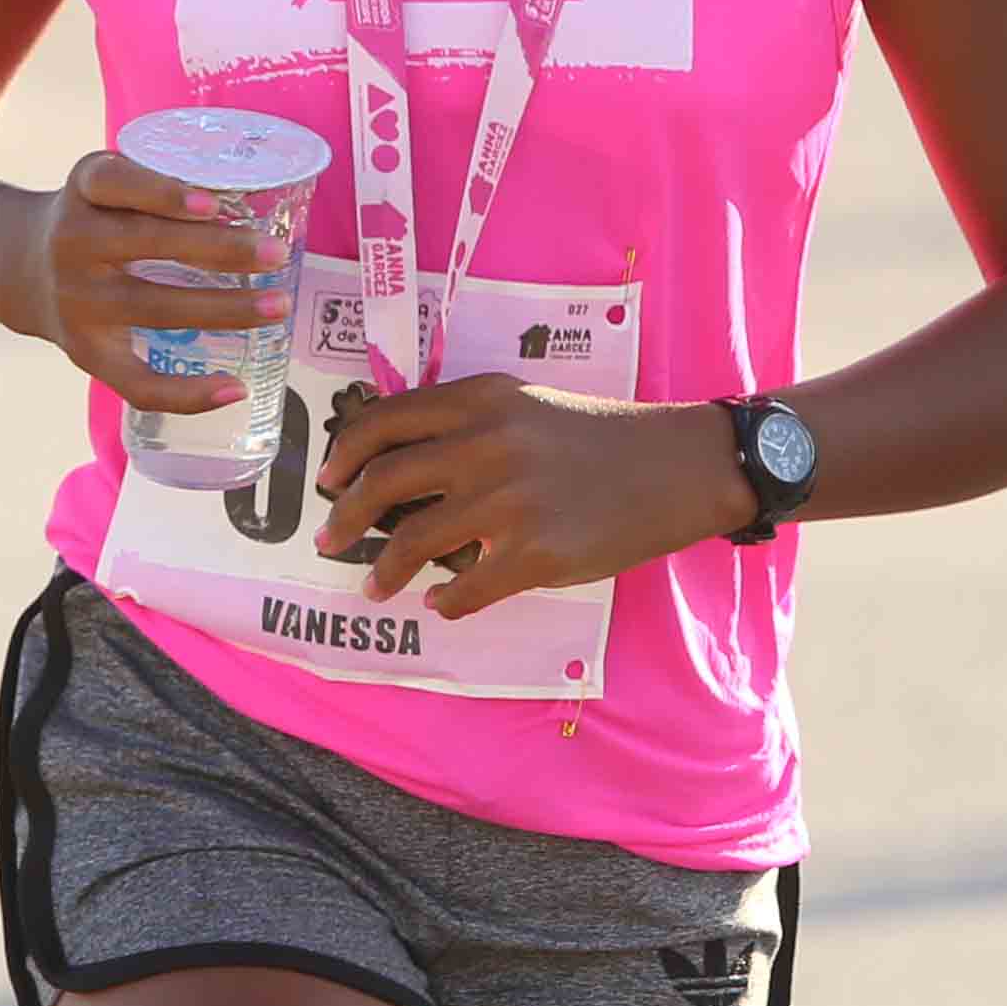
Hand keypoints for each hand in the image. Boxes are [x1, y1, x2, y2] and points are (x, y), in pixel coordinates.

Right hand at [4, 151, 296, 417]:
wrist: (21, 268)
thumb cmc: (96, 218)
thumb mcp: (107, 184)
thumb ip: (160, 185)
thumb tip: (265, 198)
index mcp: (84, 189)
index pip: (115, 182)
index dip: (162, 193)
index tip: (213, 203)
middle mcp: (71, 241)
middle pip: (143, 244)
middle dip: (217, 250)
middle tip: (276, 254)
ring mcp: (76, 301)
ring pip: (151, 308)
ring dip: (222, 309)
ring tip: (276, 305)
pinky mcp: (84, 352)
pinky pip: (137, 381)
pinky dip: (188, 393)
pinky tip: (234, 387)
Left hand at [311, 383, 748, 618]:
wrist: (678, 467)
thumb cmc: (602, 437)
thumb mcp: (528, 406)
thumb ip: (469, 423)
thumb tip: (400, 464)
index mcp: (481, 401)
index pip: (384, 420)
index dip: (344, 454)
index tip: (328, 481)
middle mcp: (487, 444)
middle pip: (383, 482)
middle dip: (344, 518)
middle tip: (329, 540)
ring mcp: (510, 501)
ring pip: (413, 542)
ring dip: (384, 571)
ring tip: (375, 586)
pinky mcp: (537, 553)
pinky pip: (466, 589)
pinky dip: (445, 603)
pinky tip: (442, 604)